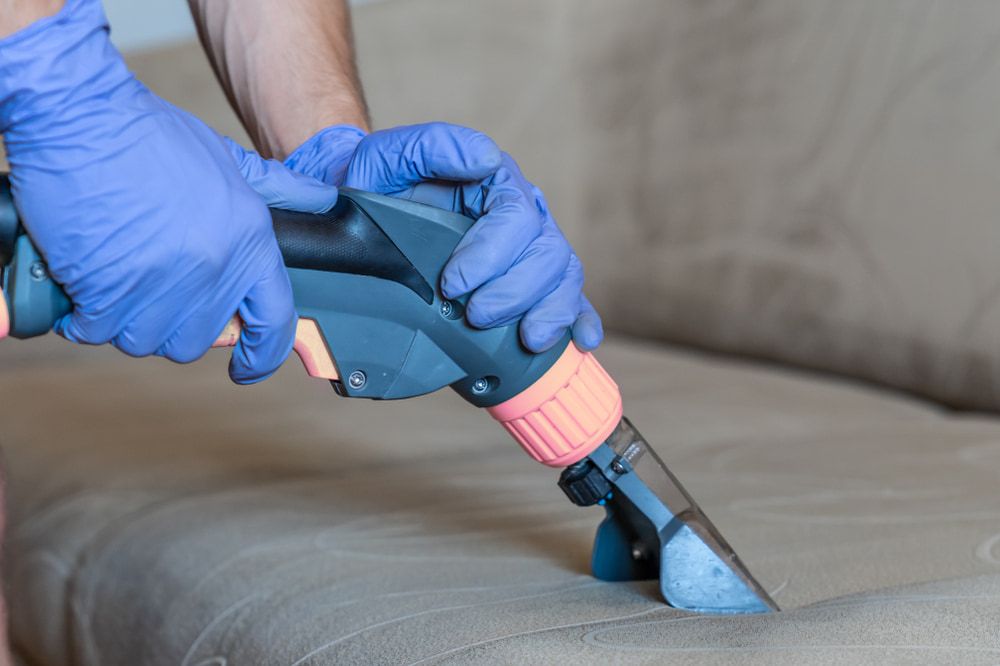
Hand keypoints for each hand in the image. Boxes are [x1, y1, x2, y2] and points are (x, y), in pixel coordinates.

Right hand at [0, 0, 338, 382]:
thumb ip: (279, 189)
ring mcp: (160, 282)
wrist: (81, 118)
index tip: (248, 366)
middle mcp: (212, 268)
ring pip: (148, 340)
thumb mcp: (229, 160)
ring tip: (119, 284)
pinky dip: (87, 317)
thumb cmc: (151, 137)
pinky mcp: (108, 288)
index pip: (274, 320)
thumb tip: (324, 199)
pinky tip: (86, 287)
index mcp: (249, 242)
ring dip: (131, 322)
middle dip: (176, 326)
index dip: (264, 355)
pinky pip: (99, 331)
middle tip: (155, 294)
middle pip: (198, 341)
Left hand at [285, 123, 602, 352]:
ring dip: (550, 311)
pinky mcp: (533, 282)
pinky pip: (571, 297)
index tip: (452, 284)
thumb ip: (430, 147)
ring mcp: (530, 249)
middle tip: (474, 316)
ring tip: (525, 339)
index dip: (492, 253)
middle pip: (546, 252)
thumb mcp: (387, 158)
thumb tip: (484, 157)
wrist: (366, 222)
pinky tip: (582, 340)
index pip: (516, 215)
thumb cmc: (377, 189)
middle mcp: (522, 214)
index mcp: (493, 181)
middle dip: (514, 291)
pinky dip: (580, 320)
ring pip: (563, 276)